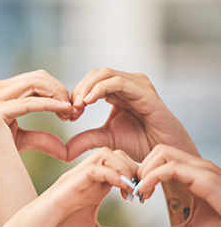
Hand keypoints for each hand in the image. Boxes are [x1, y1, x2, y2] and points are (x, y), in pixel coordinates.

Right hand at [0, 70, 73, 172]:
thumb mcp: (19, 141)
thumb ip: (41, 140)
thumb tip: (65, 151)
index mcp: (4, 90)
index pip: (38, 78)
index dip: (59, 90)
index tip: (71, 112)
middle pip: (40, 76)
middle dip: (62, 90)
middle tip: (75, 112)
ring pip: (37, 81)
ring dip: (59, 95)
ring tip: (69, 114)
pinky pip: (29, 102)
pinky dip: (51, 104)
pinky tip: (65, 112)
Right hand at [0, 147, 144, 226]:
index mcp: (93, 189)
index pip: (121, 166)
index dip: (139, 176)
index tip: (146, 197)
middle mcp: (85, 179)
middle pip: (116, 154)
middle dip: (136, 168)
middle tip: (144, 192)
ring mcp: (76, 179)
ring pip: (107, 154)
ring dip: (127, 168)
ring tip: (135, 190)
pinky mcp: (67, 185)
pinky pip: (95, 168)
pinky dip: (114, 175)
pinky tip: (125, 191)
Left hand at [67, 68, 197, 161]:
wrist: (163, 152)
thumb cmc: (140, 144)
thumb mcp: (105, 140)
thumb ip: (85, 140)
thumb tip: (64, 151)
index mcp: (117, 91)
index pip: (90, 82)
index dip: (75, 94)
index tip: (67, 115)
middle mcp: (127, 83)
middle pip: (94, 74)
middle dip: (78, 90)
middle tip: (70, 110)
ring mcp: (137, 84)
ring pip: (104, 74)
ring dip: (86, 88)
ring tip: (77, 107)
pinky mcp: (144, 90)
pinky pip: (117, 82)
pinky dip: (99, 89)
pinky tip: (87, 102)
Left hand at [136, 145, 220, 226]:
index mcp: (194, 175)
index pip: (162, 158)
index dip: (144, 171)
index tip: (135, 194)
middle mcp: (199, 167)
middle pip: (159, 149)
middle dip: (141, 166)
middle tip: (134, 191)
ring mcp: (204, 170)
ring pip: (162, 152)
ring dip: (144, 170)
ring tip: (139, 193)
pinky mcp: (207, 178)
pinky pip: (171, 167)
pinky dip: (152, 177)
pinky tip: (144, 194)